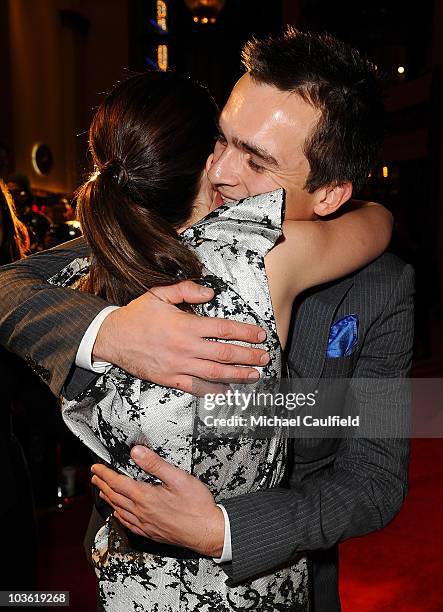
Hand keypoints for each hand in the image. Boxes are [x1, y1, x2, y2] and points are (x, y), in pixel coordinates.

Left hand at [91, 446, 223, 556]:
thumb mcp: (178, 478)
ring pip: (119, 510)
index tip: (96, 468)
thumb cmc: (197, 506)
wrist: (208, 532)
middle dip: (102, 485)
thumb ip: (156, 464)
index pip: (118, 483)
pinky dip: (120, 516)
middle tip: (94, 477)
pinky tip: (120, 514)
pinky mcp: (151, 532)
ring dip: (108, 499)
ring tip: (102, 492)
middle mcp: (142, 512)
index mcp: (146, 497)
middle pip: (115, 496)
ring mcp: (146, 524)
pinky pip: (129, 524)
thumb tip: (136, 453)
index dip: (105, 474)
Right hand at [93, 280, 268, 392]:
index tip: (260, 335)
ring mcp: (179, 366)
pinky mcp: (170, 379)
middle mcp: (186, 347)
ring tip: (255, 374)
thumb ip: (186, 291)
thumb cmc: (136, 316)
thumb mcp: (159, 294)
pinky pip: (197, 387)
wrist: (112, 338)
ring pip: (215, 372)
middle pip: (225, 353)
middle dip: (248, 356)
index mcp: (186, 325)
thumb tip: (210, 293)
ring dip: (238, 374)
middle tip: (265, 357)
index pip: (224, 329)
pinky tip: (228, 390)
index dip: (245, 333)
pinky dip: (214, 390)